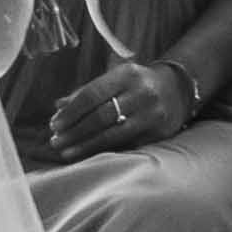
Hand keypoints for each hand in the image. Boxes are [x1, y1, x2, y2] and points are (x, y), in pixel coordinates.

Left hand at [40, 55, 197, 163]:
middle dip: (75, 131)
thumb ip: (86, 91)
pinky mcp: (158, 133)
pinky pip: (126, 145)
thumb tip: (57, 106)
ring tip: (66, 152)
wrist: (177, 90)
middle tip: (55, 142)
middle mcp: (142, 93)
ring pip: (113, 135)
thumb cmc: (136, 84)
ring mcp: (152, 115)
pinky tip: (89, 156)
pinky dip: (105, 151)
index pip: (92, 94)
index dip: (71, 112)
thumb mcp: (114, 79)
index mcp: (127, 74)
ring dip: (86, 145)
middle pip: (101, 116)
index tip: (54, 124)